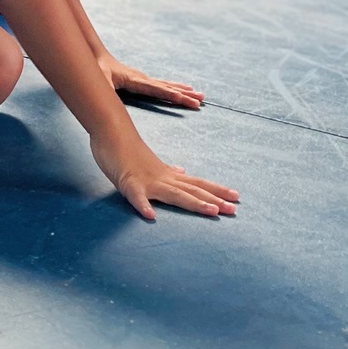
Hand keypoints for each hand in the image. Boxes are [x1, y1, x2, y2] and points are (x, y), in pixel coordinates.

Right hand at [90, 127, 237, 221]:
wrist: (111, 132)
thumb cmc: (128, 149)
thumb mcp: (152, 163)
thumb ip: (168, 170)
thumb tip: (183, 171)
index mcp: (168, 175)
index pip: (197, 184)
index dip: (217, 191)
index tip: (236, 197)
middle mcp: (163, 178)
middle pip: (192, 191)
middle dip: (214, 200)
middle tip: (234, 210)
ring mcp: (147, 181)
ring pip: (174, 194)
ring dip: (194, 203)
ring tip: (212, 211)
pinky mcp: (128, 183)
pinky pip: (136, 197)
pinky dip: (143, 206)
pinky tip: (150, 216)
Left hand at [99, 53, 203, 110]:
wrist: (95, 56)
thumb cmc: (95, 69)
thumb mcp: (97, 78)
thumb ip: (102, 85)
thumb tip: (105, 94)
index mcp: (134, 80)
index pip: (155, 89)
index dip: (169, 94)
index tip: (183, 98)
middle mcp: (142, 78)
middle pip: (167, 88)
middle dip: (183, 95)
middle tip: (200, 101)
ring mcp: (143, 79)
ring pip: (167, 86)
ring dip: (183, 91)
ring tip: (200, 96)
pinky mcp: (141, 80)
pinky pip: (162, 86)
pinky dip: (175, 88)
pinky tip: (184, 89)